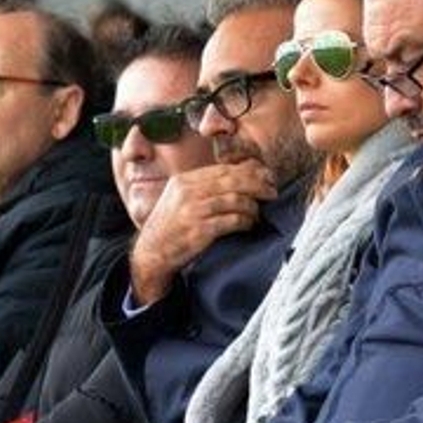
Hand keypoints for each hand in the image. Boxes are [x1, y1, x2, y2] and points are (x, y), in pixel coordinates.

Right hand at [129, 162, 275, 303]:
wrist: (151, 253)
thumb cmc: (170, 227)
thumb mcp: (178, 198)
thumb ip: (202, 187)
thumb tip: (238, 177)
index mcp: (183, 181)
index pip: (222, 169)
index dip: (248, 171)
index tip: (265, 175)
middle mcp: (187, 192)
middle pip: (231, 181)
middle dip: (257, 184)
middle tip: (271, 191)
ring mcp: (192, 211)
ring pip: (234, 200)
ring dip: (252, 206)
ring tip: (257, 213)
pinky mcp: (199, 231)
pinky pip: (231, 221)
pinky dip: (245, 221)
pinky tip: (249, 224)